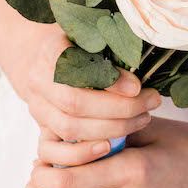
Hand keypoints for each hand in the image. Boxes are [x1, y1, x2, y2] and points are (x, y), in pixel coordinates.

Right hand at [24, 30, 161, 145]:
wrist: (42, 61)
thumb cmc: (77, 45)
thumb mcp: (92, 38)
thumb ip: (109, 53)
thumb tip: (135, 84)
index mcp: (50, 50)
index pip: (77, 68)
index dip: (107, 80)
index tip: (137, 86)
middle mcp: (38, 79)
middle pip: (75, 103)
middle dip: (119, 108)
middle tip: (151, 102)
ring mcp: (36, 106)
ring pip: (70, 127)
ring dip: (112, 128)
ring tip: (143, 118)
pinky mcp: (42, 127)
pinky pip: (61, 148)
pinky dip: (91, 149)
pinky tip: (117, 142)